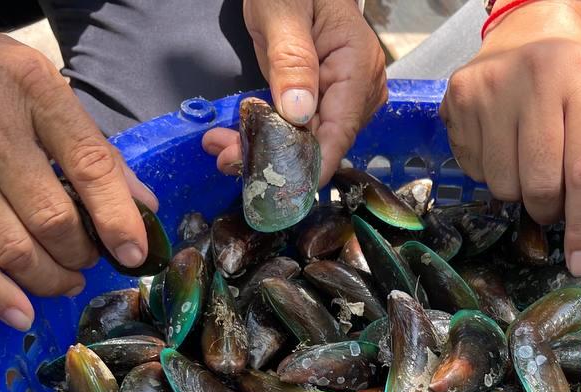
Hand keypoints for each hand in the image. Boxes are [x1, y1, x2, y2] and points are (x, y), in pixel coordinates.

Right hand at [0, 10, 157, 329]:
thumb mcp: (47, 89)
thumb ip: (94, 148)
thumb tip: (143, 206)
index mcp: (33, 92)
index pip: (87, 164)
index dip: (117, 217)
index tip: (134, 252)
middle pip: (49, 218)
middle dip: (80, 253)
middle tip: (89, 259)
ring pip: (10, 247)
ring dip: (49, 277)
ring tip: (65, 279)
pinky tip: (22, 313)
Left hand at [203, 0, 386, 184]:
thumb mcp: (283, 11)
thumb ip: (292, 59)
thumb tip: (299, 112)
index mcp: (357, 68)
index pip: (338, 133)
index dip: (308, 166)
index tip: (276, 185)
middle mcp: (358, 92)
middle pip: (320, 144)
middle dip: (274, 158)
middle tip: (225, 158)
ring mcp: (341, 99)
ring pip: (306, 142)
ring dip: (264, 149)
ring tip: (222, 147)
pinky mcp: (322, 102)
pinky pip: (298, 130)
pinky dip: (268, 136)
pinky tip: (237, 138)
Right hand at [440, 0, 580, 275]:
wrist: (530, 39)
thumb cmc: (575, 93)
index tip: (580, 261)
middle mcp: (536, 74)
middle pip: (539, 184)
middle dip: (550, 208)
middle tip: (555, 197)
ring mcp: (491, 85)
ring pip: (502, 184)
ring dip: (519, 193)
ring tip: (528, 166)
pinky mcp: (458, 95)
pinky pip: (474, 170)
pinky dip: (492, 174)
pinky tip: (503, 148)